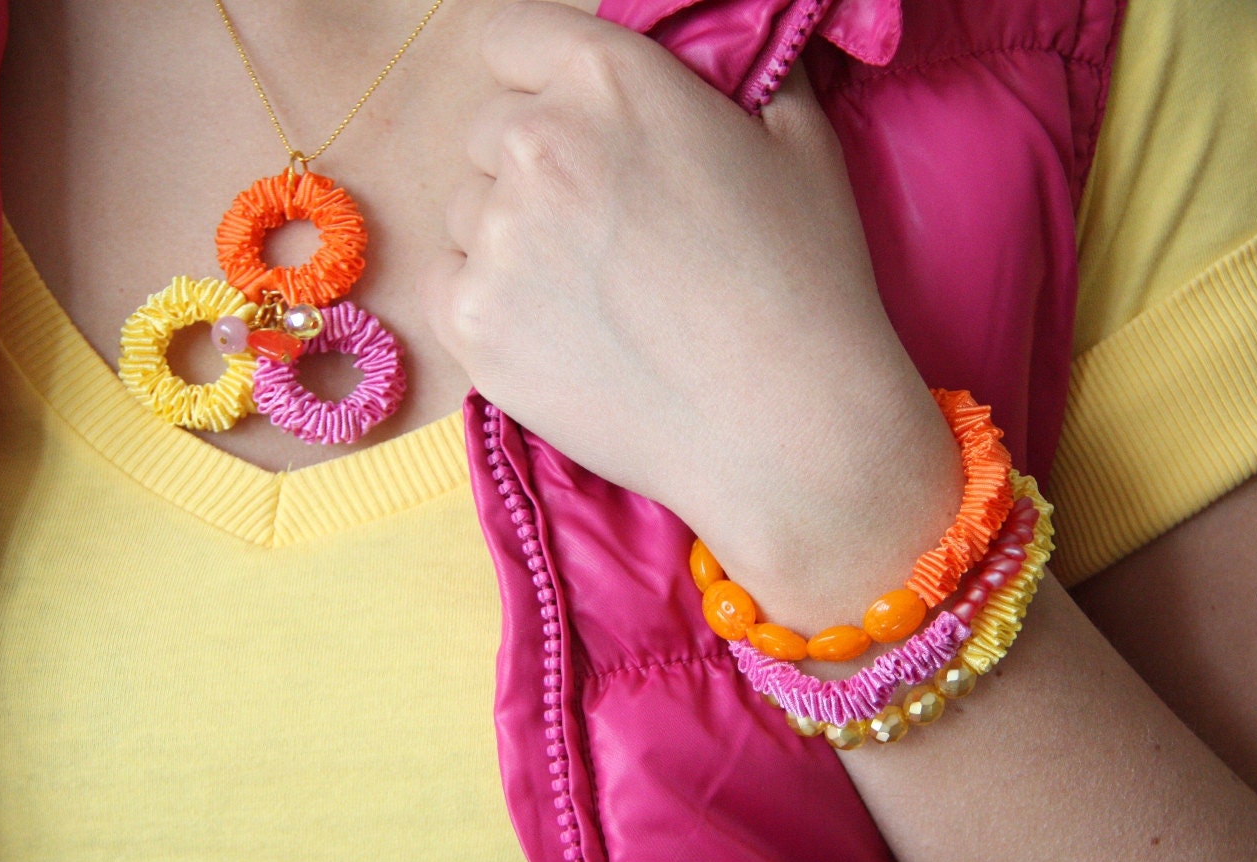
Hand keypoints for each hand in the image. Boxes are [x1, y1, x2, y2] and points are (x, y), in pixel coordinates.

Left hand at [422, 1, 959, 626]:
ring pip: (468, 214)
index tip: (566, 119)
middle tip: (599, 226)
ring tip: (594, 293)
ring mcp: (494, 239)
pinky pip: (451, 286)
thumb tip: (723, 50)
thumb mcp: (798, 142)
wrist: (785, 427)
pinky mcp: (470, 326)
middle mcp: (534, 145)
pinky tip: (565, 332)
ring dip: (511, 237)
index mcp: (607, 79)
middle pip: (488, 132)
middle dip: (531, 165)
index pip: (511, 36)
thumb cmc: (805, 282)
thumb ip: (735, 73)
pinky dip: (493, 303)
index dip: (538, 78)